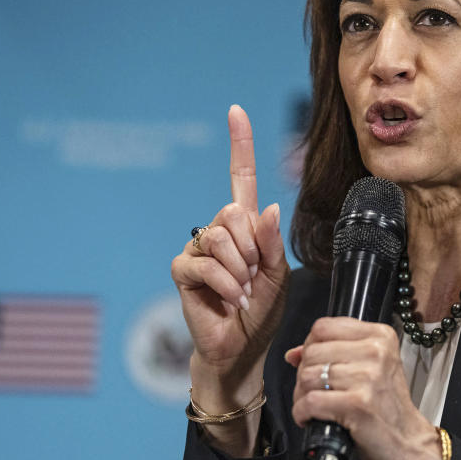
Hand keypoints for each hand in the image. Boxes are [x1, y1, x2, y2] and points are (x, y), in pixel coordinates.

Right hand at [171, 105, 289, 398]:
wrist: (241, 348)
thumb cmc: (260, 310)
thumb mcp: (278, 274)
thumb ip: (271, 242)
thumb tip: (265, 208)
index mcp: (244, 226)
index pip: (240, 178)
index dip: (240, 145)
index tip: (235, 111)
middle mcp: (218, 230)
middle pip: (233, 213)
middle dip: (252, 249)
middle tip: (253, 277)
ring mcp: (197, 248)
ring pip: (220, 237)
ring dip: (240, 270)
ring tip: (241, 291)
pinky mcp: (182, 269)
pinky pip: (206, 263)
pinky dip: (226, 284)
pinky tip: (230, 299)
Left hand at [286, 317, 441, 459]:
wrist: (408, 443)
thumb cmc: (387, 408)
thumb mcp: (370, 369)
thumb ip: (333, 353)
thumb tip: (293, 354)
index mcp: (380, 336)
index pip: (324, 327)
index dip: (310, 346)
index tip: (314, 363)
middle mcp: (376, 352)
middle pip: (312, 352)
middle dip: (304, 375)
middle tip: (315, 391)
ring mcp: (367, 377)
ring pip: (307, 376)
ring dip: (302, 396)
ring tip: (315, 406)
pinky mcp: (357, 404)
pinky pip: (310, 401)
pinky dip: (303, 413)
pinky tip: (312, 418)